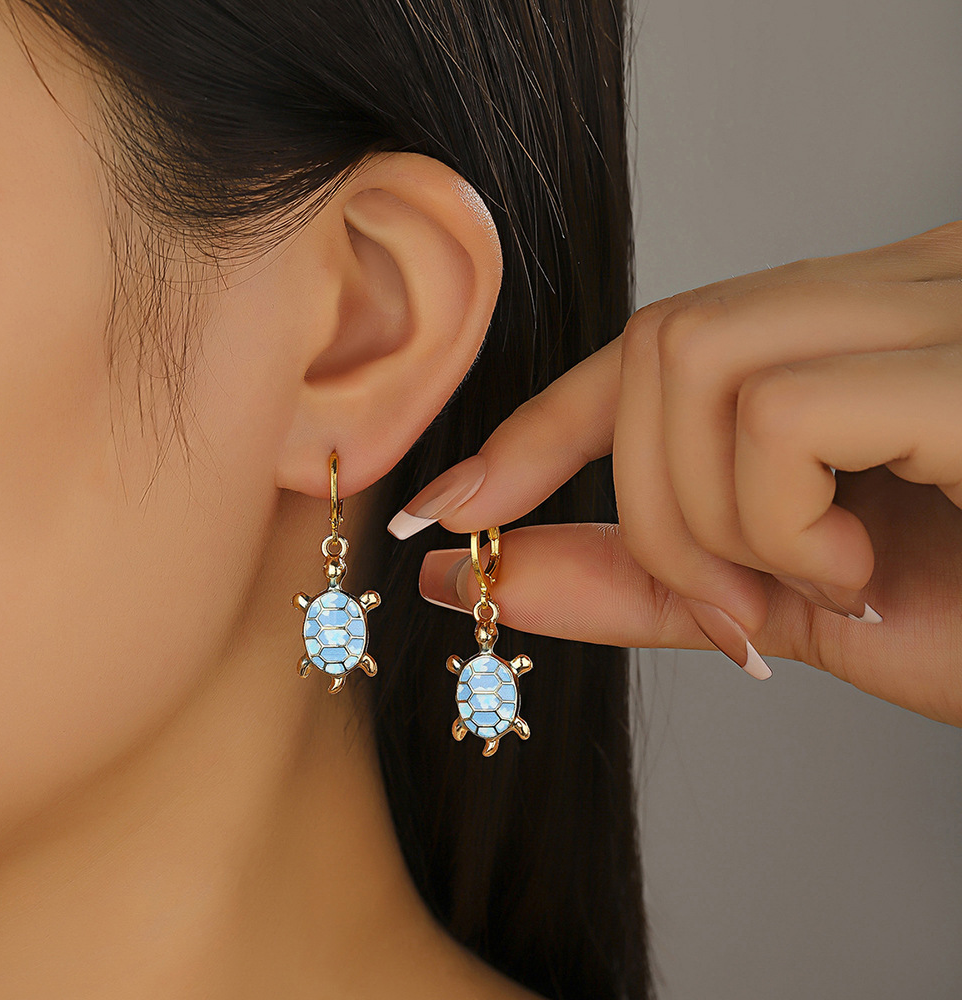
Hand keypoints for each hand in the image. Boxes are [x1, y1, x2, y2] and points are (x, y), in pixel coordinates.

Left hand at [387, 220, 961, 727]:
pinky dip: (777, 521)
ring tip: (810, 591)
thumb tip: (491, 570)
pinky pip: (782, 413)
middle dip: (644, 505)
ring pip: (698, 363)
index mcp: (855, 331)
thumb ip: (638, 578)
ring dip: (707, 521)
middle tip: (727, 612)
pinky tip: (860, 569)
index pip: (655, 343)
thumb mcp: (785, 600)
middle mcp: (904, 283)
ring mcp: (945, 301)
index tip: (450, 507)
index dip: (538, 427)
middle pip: (661, 344)